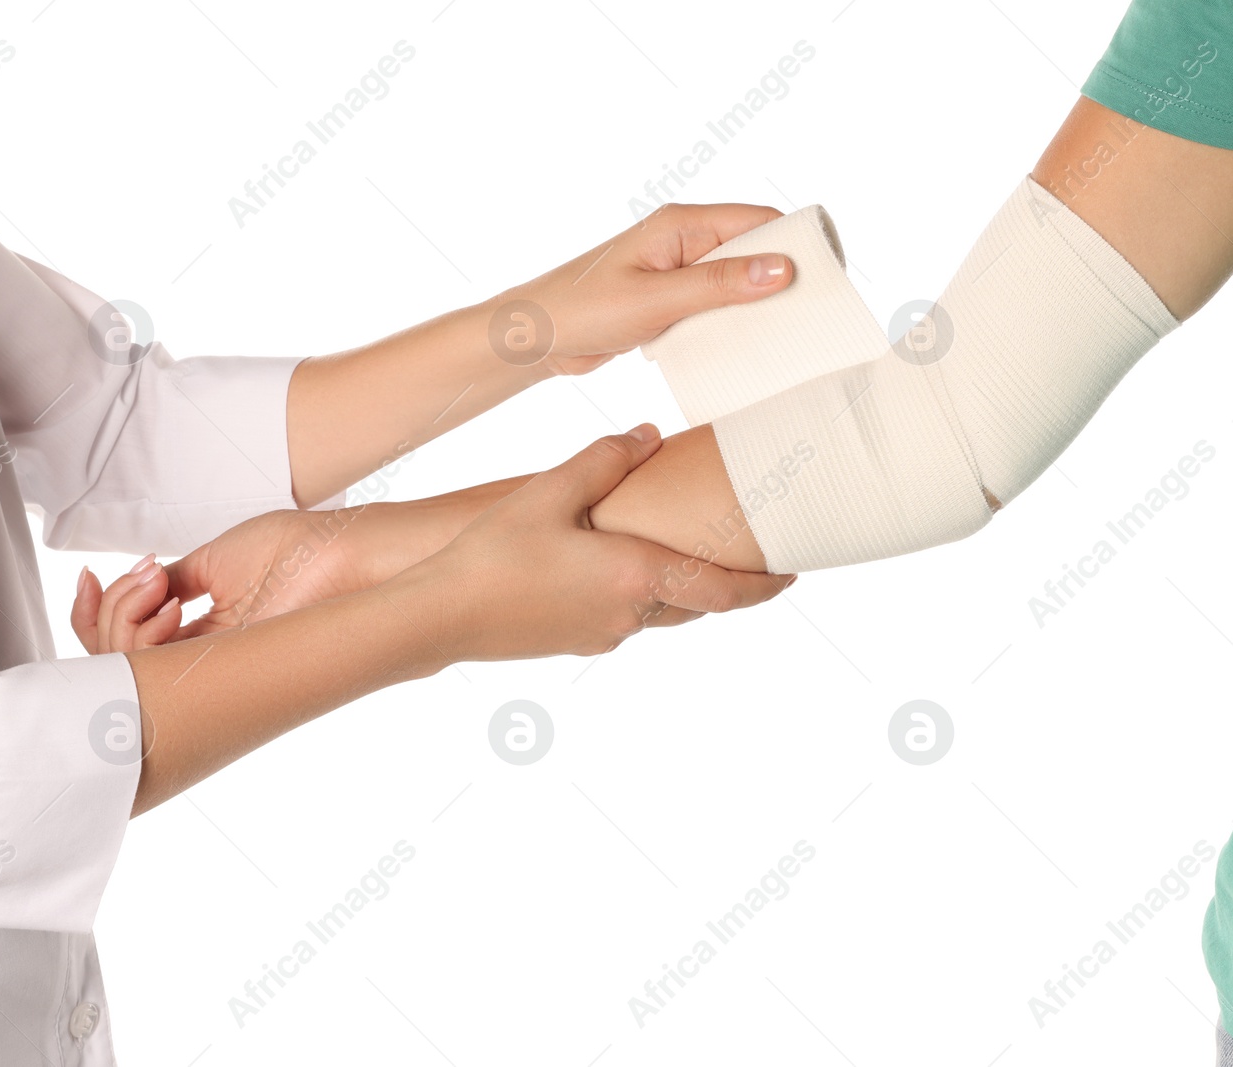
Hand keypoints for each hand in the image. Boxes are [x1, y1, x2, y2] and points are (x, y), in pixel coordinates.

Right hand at [71, 479, 533, 652]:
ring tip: (158, 588)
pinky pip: (155, 673)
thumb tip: (133, 585)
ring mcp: (215, 666)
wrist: (356, 554)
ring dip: (122, 619)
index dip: (93, 613)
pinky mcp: (228, 668)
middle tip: (137, 581)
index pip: (126, 641)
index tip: (85, 576)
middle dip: (102, 618)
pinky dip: (139, 633)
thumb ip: (172, 579)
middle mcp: (206, 657)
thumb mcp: (219, 557)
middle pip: (114, 662)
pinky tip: (165, 605)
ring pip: (125, 670)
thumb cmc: (305, 548)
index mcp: (205, 632)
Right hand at [390, 424, 793, 660]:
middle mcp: (628, 615)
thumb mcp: (549, 493)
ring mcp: (602, 636)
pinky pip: (625, 619)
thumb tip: (648, 436)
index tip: (794, 576)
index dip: (765, 587)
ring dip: (680, 589)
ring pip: (660, 613)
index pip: (724, 592)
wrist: (437, 618)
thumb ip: (603, 460)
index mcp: (635, 577)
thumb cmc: (491, 556)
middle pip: (698, 604)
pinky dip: (639, 596)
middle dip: (727, 585)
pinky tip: (614, 569)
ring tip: (686, 556)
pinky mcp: (574, 643)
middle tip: (751, 558)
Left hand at [489, 203, 794, 375]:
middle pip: (754, 249)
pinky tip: (749, 346)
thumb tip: (783, 268)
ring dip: (759, 303)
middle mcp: (684, 240)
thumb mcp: (657, 300)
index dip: (798, 244)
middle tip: (815, 313)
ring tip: (790, 333)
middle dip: (785, 277)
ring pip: (737, 280)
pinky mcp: (669, 299)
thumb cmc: (584, 310)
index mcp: (682, 225)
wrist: (536, 337)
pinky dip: (734, 321)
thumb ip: (719, 285)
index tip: (830, 275)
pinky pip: (715, 304)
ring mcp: (677, 270)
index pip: (759, 222)